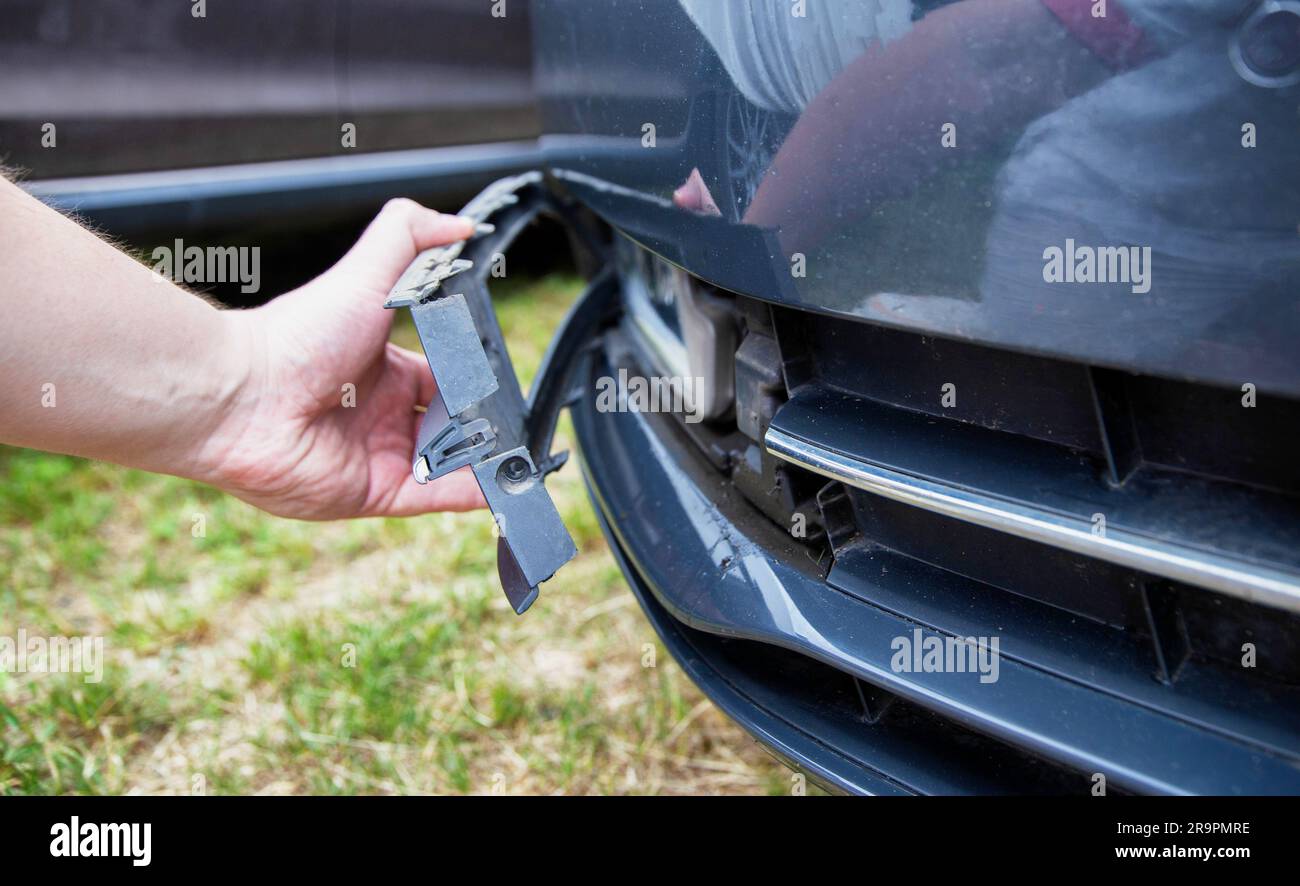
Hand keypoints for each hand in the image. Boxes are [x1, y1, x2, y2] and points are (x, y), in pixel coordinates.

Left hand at [207, 199, 486, 519]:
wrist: (243, 396)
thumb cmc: (296, 336)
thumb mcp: (364, 274)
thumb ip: (408, 236)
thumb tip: (460, 223)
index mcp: (383, 368)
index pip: (445, 377)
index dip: (476, 382)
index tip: (506, 384)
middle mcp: (381, 414)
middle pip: (451, 425)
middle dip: (484, 426)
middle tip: (517, 423)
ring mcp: (379, 455)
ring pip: (449, 464)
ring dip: (485, 462)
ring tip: (521, 455)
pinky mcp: (376, 492)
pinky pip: (435, 498)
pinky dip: (472, 494)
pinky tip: (502, 484)